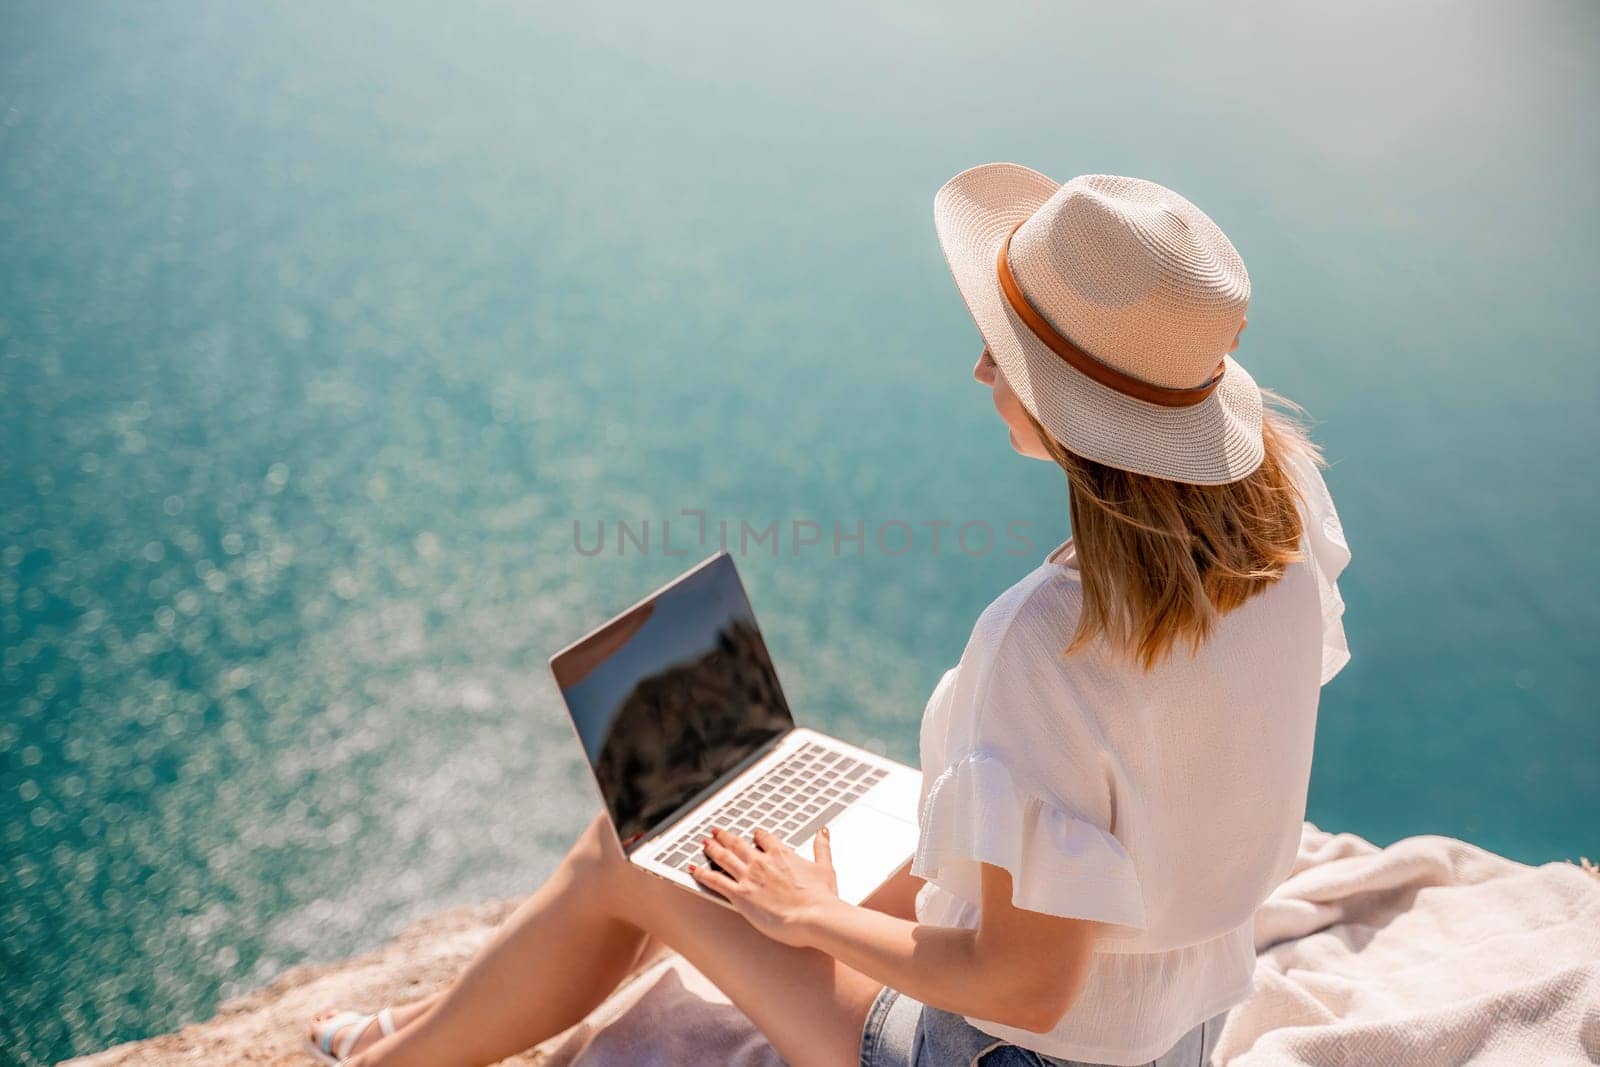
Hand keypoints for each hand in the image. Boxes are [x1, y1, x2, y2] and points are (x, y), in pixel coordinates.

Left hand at [691, 825, 840, 946]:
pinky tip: (692, 868)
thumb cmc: (821, 897)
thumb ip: (822, 847)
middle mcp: (762, 861)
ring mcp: (749, 877)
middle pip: (738, 844)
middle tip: (716, 831)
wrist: (814, 916)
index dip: (756, 835)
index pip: (764, 838)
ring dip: (712, 848)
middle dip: (726, 837)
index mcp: (782, 854)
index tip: (753, 834)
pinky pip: (715, 880)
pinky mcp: (740, 895)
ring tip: (703, 843)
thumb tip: (823, 831)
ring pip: (724, 857)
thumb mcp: (825, 867)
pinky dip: (702, 873)